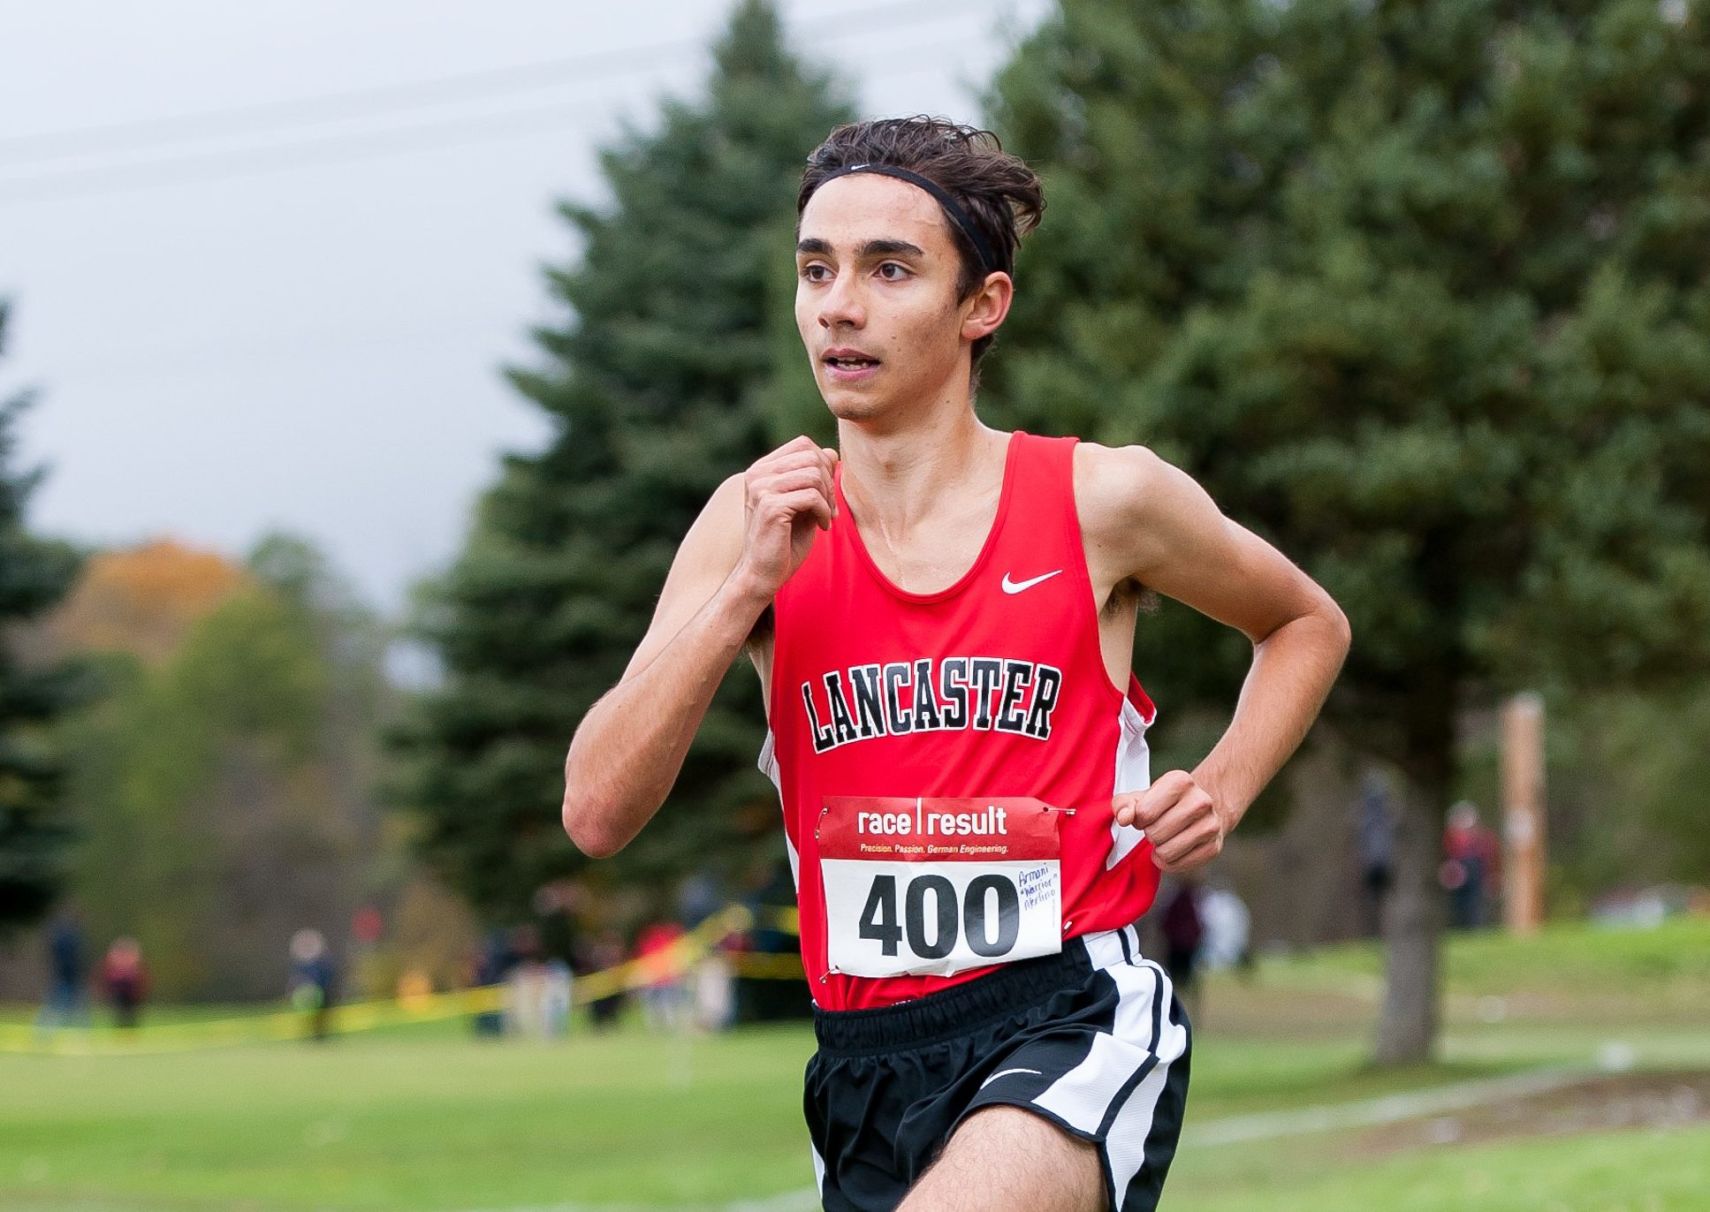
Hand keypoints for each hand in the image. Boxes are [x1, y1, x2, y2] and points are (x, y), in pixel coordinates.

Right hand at [733, 436, 838, 598]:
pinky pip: (812, 496)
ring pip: (814, 474)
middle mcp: (757, 474)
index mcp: (761, 469)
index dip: (824, 464)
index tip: (827, 492)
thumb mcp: (803, 504)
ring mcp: (761, 489)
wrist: (762, 573)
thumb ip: (814, 478)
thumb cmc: (784, 541)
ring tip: (826, 517)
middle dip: (829, 481)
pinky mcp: (770, 507)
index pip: (803, 444)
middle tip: (830, 508)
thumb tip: (832, 453)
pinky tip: (821, 527)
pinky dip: (824, 511)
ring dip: (828, 498)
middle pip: (811, 456)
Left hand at [1113, 771, 1226, 872]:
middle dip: (1150, 834)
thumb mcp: (1142, 796)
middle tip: (1158, 827)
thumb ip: (1124, 804)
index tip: (1146, 815)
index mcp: (1180, 781)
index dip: (1139, 819)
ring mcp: (1211, 825)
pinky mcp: (1214, 847)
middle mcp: (1200, 801)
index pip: (1144, 812)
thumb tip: (1123, 818)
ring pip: (1166, 852)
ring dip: (1159, 850)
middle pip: (1155, 834)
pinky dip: (1170, 862)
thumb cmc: (1166, 803)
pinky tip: (1175, 849)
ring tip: (1166, 838)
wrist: (1203, 809)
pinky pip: (1179, 866)